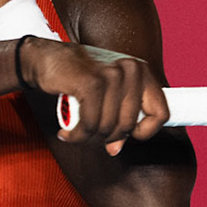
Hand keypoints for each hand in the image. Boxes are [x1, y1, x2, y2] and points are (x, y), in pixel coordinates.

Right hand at [21, 40, 169, 154]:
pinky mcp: (91, 83)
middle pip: (128, 126)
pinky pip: (90, 124)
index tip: (128, 137)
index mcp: (141, 71)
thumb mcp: (107, 92)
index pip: (161, 113)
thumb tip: (116, 149)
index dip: (145, 132)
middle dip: (106, 138)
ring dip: (88, 138)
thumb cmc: (78, 75)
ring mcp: (111, 75)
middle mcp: (131, 70)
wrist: (46, 57)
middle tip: (89, 136)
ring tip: (75, 133)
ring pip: (108, 127)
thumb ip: (117, 117)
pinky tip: (67, 133)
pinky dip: (77, 135)